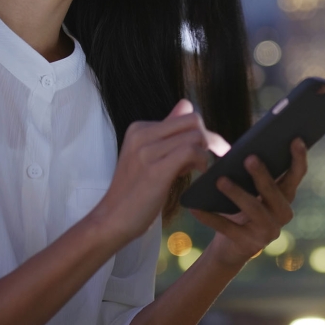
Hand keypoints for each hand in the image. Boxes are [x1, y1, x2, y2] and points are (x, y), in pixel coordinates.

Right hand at [91, 100, 229, 239]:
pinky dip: (202, 161)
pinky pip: (191, 152)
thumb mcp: (149, 155)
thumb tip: (186, 104)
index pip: (184, 117)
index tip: (204, 151)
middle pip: (193, 121)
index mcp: (139, 128)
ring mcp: (147, 150)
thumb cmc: (134, 192)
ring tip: (200, 169)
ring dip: (206, 153)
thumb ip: (168, 132)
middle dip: (210, 138)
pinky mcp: (155, 169)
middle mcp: (142, 134)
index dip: (199, 133)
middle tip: (212, 158)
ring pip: (195, 136)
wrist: (112, 219)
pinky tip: (199, 173)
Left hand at [190, 138, 308, 266]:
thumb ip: (253, 171)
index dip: (298, 157)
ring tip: (220, 180)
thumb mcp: (251, 189)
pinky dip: (211, 217)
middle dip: (262, 175)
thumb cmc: (241, 207)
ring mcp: (267, 232)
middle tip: (249, 158)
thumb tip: (242, 150)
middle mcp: (282, 214)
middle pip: (275, 192)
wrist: (231, 246)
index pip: (297, 174)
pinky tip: (196, 208)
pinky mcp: (247, 244)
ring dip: (237, 194)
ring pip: (254, 209)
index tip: (295, 138)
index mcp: (286, 196)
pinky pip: (227, 228)